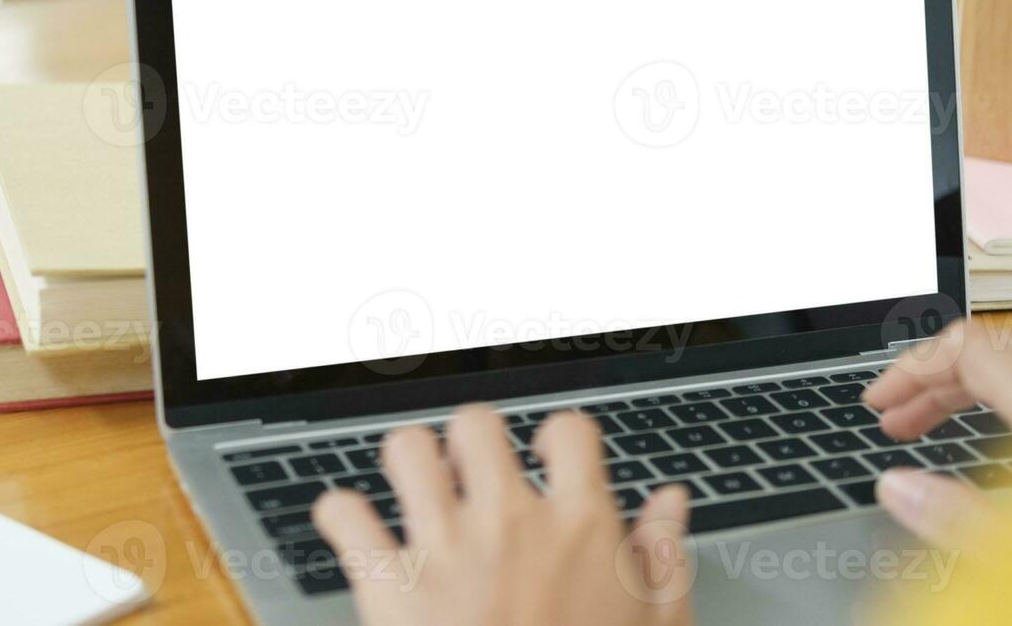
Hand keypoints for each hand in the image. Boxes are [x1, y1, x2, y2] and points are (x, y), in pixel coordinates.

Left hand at [313, 405, 695, 625]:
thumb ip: (663, 561)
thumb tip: (669, 504)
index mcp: (580, 530)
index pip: (570, 431)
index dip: (556, 436)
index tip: (547, 455)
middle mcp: (509, 525)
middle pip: (477, 424)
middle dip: (470, 441)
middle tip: (471, 472)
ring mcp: (444, 550)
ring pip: (408, 450)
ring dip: (408, 463)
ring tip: (415, 487)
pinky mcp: (388, 587)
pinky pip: (345, 516)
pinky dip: (342, 516)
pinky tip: (357, 531)